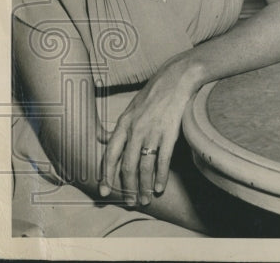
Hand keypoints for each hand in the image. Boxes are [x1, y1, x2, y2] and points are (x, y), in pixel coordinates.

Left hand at [98, 61, 196, 206]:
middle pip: (127, 166)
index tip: (105, 192)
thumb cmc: (155, 92)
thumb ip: (120, 126)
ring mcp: (152, 132)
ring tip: (146, 199)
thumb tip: (102, 138)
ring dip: (144, 186)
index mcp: (123, 124)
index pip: (110, 155)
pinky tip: (160, 187)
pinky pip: (163, 160)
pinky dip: (160, 176)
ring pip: (144, 166)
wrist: (177, 78)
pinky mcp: (169, 132)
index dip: (106, 176)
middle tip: (130, 201)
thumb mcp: (131, 107)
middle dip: (127, 187)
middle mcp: (135, 130)